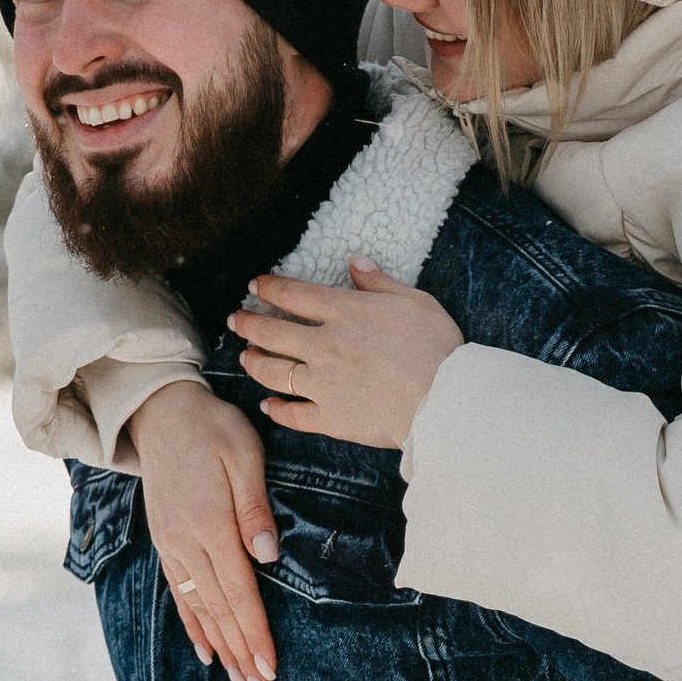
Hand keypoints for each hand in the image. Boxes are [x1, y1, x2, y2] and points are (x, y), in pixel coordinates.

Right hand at [129, 382, 278, 680]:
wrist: (161, 413)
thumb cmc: (212, 428)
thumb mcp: (243, 455)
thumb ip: (254, 507)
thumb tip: (266, 556)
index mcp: (209, 524)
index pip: (239, 592)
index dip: (255, 633)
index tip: (270, 667)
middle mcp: (185, 543)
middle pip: (219, 611)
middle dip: (242, 653)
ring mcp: (170, 546)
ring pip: (199, 609)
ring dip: (222, 648)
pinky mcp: (164, 543)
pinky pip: (178, 594)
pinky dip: (193, 626)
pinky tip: (206, 651)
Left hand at [236, 263, 464, 450]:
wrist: (445, 402)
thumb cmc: (437, 348)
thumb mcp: (415, 301)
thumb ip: (379, 282)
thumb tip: (354, 261)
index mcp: (345, 313)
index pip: (293, 294)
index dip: (269, 287)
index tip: (255, 285)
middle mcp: (325, 346)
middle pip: (271, 332)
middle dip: (247, 323)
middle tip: (236, 319)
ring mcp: (324, 385)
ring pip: (273, 372)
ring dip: (254, 363)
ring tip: (246, 358)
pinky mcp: (331, 418)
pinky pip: (293, 415)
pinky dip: (276, 410)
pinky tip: (267, 405)